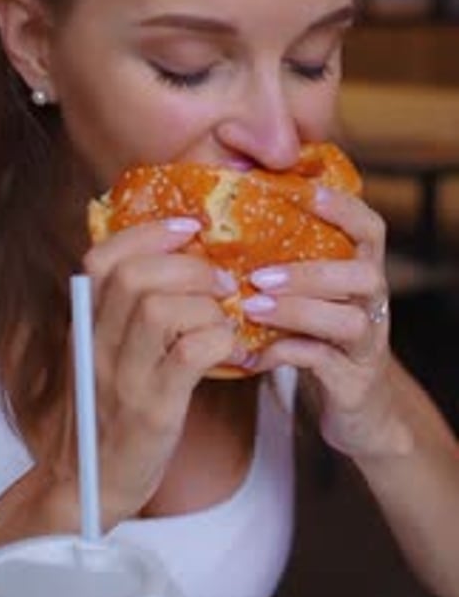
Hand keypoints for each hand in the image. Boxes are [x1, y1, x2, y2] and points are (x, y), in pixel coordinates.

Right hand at [33, 218, 236, 530]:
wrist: (90, 485)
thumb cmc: (109, 413)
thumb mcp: (104, 354)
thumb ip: (125, 313)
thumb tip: (178, 265)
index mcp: (86, 326)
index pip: (102, 259)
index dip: (148, 233)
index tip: (189, 227)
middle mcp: (96, 346)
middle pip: (133, 277)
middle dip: (187, 264)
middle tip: (221, 279)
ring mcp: (122, 378)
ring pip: (158, 309)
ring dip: (204, 303)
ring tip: (226, 315)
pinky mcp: (152, 410)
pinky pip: (189, 355)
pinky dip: (219, 340)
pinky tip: (232, 348)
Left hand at [242, 187, 402, 459]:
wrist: (354, 403)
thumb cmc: (320, 333)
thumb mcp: (312, 292)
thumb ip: (287, 258)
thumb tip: (222, 217)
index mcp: (363, 270)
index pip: (369, 228)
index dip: (342, 207)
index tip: (303, 193)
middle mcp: (373, 303)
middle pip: (364, 275)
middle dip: (311, 272)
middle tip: (260, 275)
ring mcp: (368, 343)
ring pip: (349, 321)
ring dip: (298, 312)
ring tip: (252, 308)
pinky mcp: (353, 381)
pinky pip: (325, 364)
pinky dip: (287, 355)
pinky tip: (253, 353)